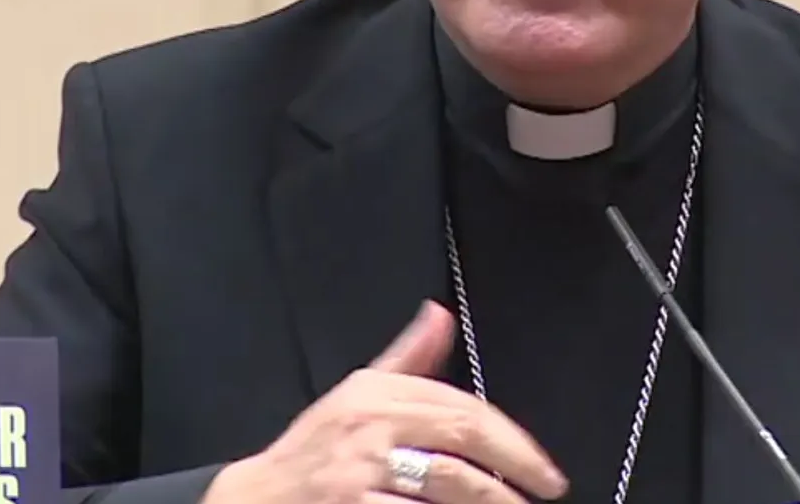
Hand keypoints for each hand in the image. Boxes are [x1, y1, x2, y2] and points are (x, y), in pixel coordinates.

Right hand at [203, 300, 567, 503]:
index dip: (511, 438)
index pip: (461, 406)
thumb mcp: (355, 395)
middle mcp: (370, 427)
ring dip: (489, 501)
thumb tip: (441, 315)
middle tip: (544, 490)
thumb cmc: (311, 453)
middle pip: (462, 439)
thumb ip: (406, 359)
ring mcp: (361, 473)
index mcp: (377, 393)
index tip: (540, 466)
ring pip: (447, 485)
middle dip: (513, 468)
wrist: (255, 500)